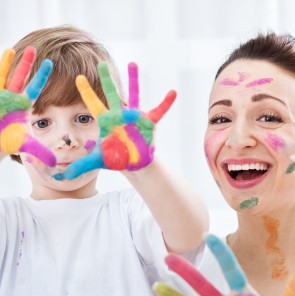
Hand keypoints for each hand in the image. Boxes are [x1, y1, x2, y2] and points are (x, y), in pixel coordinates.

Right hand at [0, 46, 54, 164]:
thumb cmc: (6, 142)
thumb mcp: (26, 146)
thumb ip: (42, 152)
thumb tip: (57, 164)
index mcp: (22, 105)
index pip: (34, 87)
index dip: (41, 76)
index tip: (50, 62)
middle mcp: (10, 98)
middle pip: (20, 77)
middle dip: (26, 64)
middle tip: (34, 48)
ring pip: (3, 76)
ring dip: (7, 64)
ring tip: (12, 49)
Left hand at [64, 62, 175, 178]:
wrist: (134, 162)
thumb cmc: (116, 157)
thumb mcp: (98, 161)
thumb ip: (82, 165)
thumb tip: (64, 175)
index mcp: (107, 121)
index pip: (94, 104)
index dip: (87, 92)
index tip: (77, 77)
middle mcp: (120, 115)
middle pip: (112, 94)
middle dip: (106, 80)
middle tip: (101, 64)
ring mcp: (135, 117)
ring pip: (134, 95)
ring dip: (133, 80)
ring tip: (132, 63)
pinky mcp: (149, 123)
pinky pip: (159, 111)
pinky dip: (166, 103)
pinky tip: (173, 92)